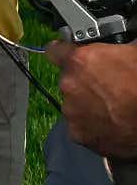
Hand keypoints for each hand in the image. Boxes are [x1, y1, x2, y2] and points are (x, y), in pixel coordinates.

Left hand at [49, 40, 136, 156]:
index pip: (55, 51)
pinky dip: (92, 125)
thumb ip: (110, 50)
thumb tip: (111, 50)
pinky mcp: (78, 134)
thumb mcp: (132, 53)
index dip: (62, 52)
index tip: (66, 55)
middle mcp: (69, 85)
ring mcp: (71, 111)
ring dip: (87, 104)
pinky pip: (80, 126)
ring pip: (73, 104)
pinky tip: (110, 122)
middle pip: (68, 81)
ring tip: (111, 107)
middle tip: (106, 87)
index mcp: (80, 61)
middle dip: (83, 83)